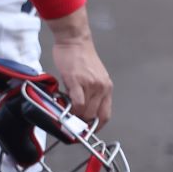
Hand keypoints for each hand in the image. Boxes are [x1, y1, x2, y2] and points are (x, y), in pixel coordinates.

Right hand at [47, 8, 112, 125]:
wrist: (74, 40)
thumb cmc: (80, 56)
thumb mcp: (92, 76)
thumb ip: (90, 93)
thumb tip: (81, 110)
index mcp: (106, 87)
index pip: (105, 115)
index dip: (96, 126)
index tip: (87, 131)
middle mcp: (102, 87)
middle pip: (94, 116)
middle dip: (82, 122)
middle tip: (72, 121)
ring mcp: (91, 85)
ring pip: (85, 112)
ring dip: (75, 116)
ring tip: (68, 110)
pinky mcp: (77, 81)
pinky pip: (77, 103)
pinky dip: (71, 109)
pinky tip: (65, 107)